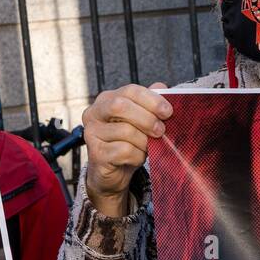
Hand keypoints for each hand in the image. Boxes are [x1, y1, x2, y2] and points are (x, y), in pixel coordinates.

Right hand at [82, 82, 171, 217]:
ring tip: (148, 147)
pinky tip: (137, 158)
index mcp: (106, 100)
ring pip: (125, 131)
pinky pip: (124, 150)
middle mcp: (94, 113)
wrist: (114, 172)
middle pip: (120, 106)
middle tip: (161, 130)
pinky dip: (138, 155)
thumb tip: (161, 86)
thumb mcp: (140, 121)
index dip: (151, 99)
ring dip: (144, 141)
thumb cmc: (128, 143)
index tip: (168, 111)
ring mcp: (92, 134)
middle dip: (147, 118)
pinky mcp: (96, 154)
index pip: (129, 91)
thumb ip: (149, 104)